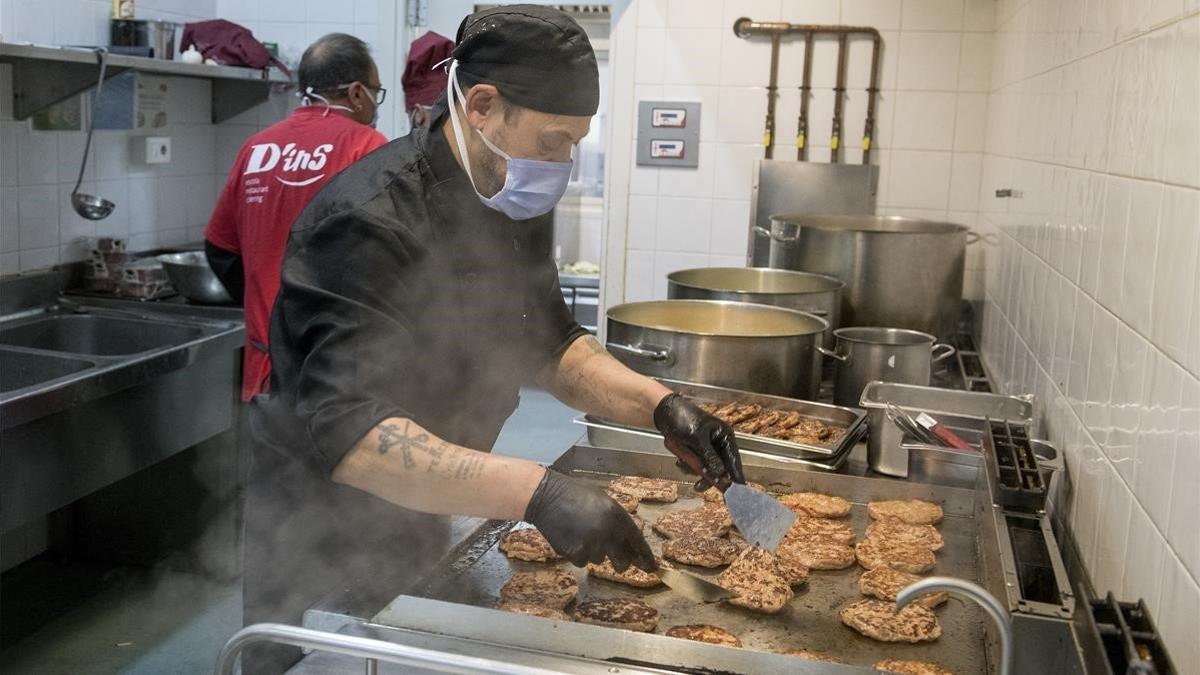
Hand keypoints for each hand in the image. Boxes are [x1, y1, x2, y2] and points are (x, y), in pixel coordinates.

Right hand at [524, 469, 655, 571]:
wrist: (546, 496)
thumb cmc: (575, 494)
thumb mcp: (602, 500)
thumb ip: (616, 519)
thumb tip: (628, 541)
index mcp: (616, 514)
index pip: (636, 540)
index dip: (645, 555)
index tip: (651, 567)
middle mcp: (606, 531)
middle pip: (622, 559)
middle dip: (620, 562)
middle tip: (617, 561)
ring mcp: (590, 543)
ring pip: (600, 560)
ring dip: (594, 552)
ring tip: (581, 533)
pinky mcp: (574, 552)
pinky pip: (582, 561)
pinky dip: (578, 554)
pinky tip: (571, 538)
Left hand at [653, 393, 744, 487]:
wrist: (664, 411)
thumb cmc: (682, 419)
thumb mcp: (696, 438)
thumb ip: (709, 457)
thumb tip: (720, 474)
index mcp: (725, 436)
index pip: (734, 461)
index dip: (736, 478)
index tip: (738, 493)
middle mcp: (720, 443)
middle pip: (721, 468)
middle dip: (709, 477)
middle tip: (699, 486)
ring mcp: (709, 448)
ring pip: (708, 469)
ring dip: (695, 470)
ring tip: (682, 464)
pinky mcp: (698, 451)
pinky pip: (697, 466)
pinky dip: (688, 466)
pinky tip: (679, 460)